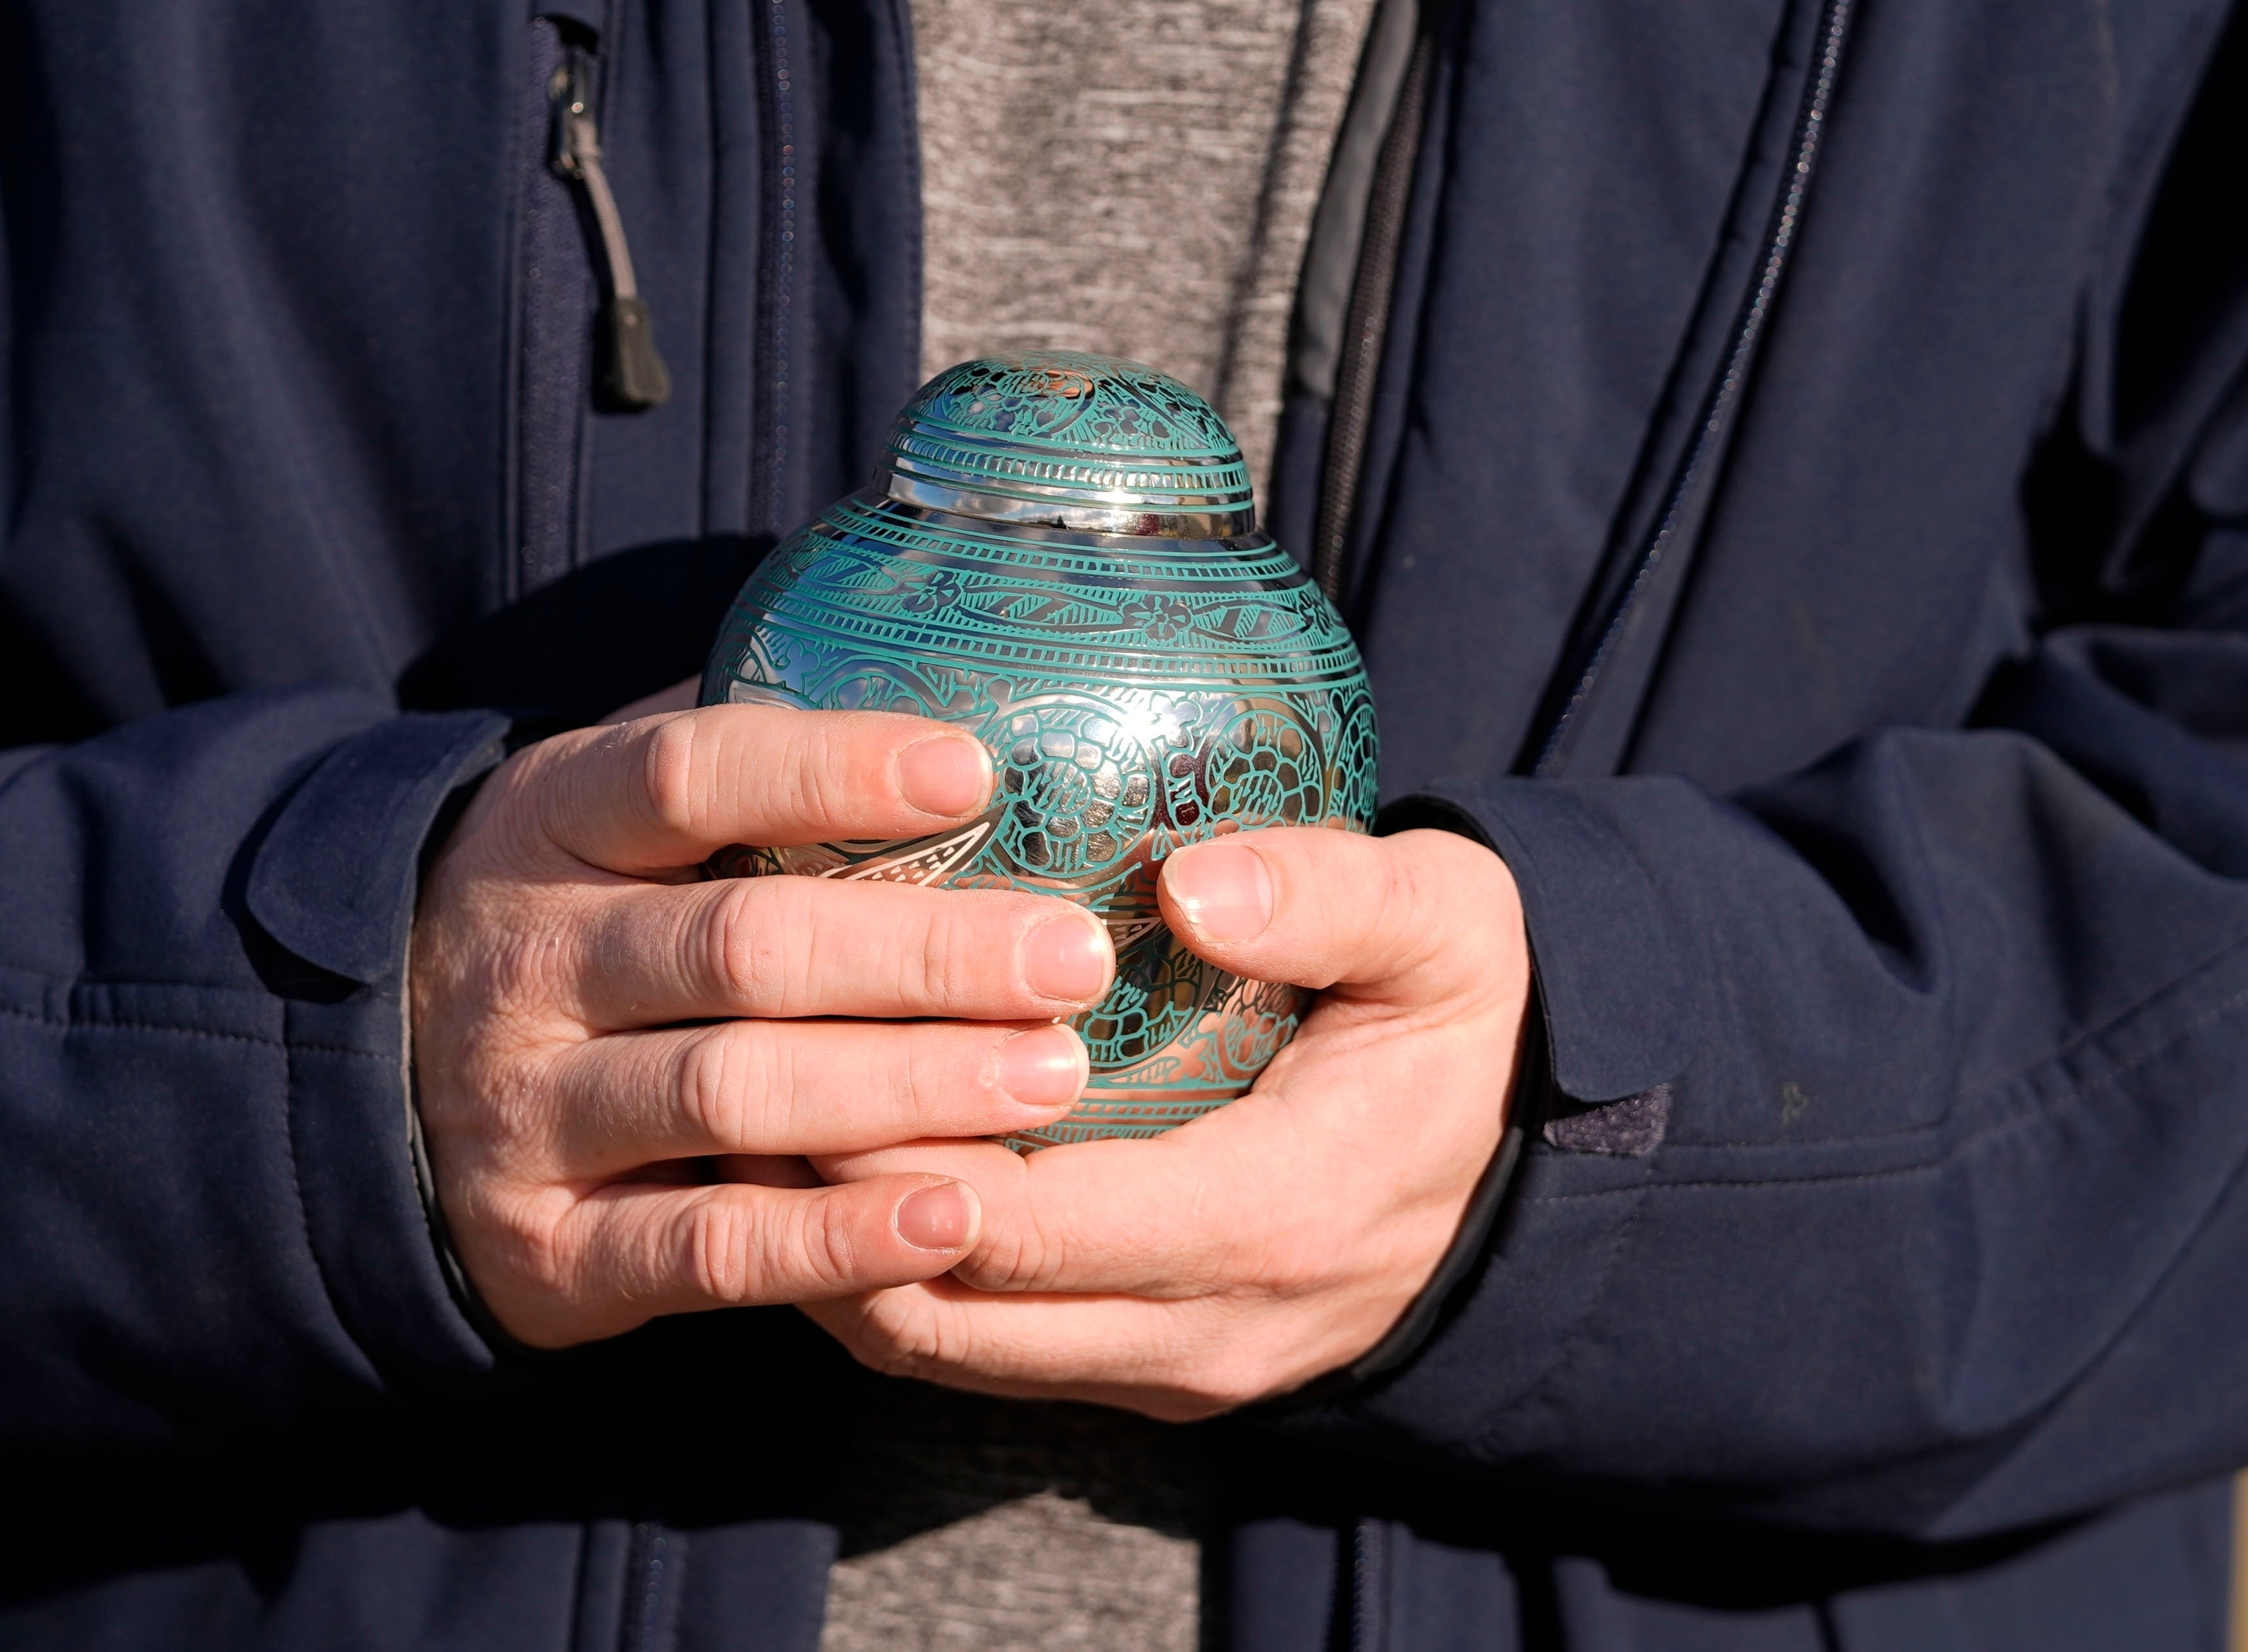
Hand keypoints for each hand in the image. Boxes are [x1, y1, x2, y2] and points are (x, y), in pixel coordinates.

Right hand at [408, 702, 1117, 1347]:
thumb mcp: (611, 814)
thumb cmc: (580, 922)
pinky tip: (955, 1217)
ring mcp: (524, 1111)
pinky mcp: (547, 1251)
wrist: (384, 1090)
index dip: (831, 771)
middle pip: (740, 945)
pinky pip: (707, 1249)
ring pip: (733, 1093)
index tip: (977, 772)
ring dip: (908, 1087)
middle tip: (1074, 958)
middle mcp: (527, 959)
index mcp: (549, 822)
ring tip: (1052, 1075)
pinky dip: (836, 1240)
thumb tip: (947, 674)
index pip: (686, 776)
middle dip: (924, 955)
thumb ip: (738, 754)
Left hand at [790, 825, 1526, 1419]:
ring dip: (836, 1253)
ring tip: (753, 1120)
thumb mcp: (1445, 927)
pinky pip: (977, 1349)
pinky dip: (888, 1270)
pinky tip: (833, 1165)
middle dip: (827, 1214)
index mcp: (1272, 1219)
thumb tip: (1196, 881)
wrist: (1514, 1148)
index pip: (1030, 1227)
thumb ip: (1334, 898)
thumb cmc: (1462, 1016)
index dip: (895, 1157)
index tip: (797, 1050)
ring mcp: (1169, 1365)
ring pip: (943, 1349)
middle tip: (733, 1078)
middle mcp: (1205, 1328)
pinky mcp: (1139, 1367)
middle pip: (952, 1311)